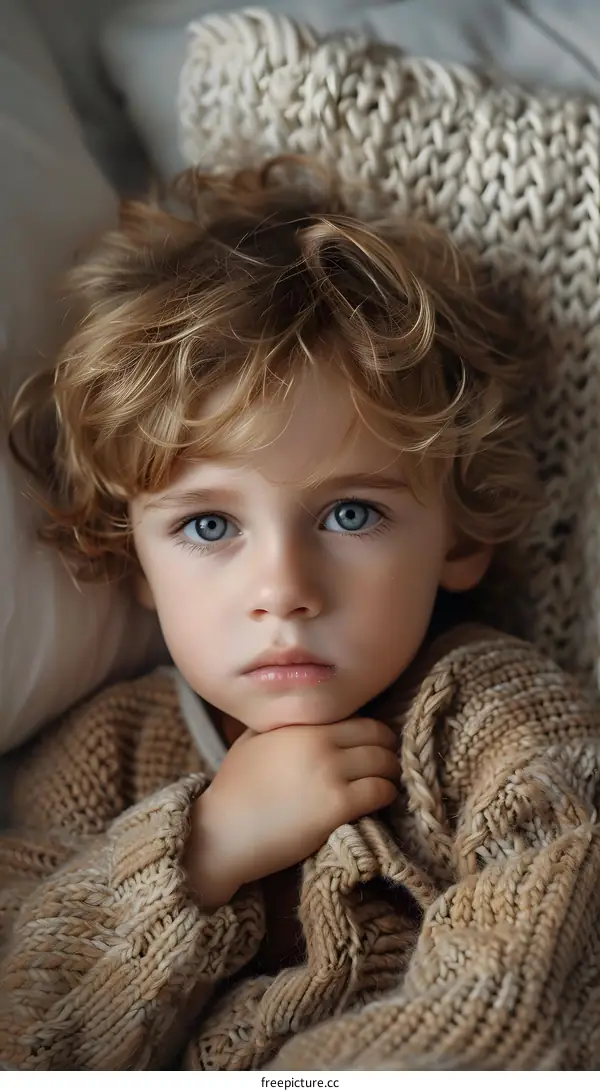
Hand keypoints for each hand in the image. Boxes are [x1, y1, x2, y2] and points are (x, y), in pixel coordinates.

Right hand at [185, 718, 399, 908]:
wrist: (222, 832)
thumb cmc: (233, 788)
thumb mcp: (252, 740)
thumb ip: (280, 723)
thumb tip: (299, 715)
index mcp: (301, 724)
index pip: (356, 717)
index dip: (370, 732)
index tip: (372, 744)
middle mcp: (319, 742)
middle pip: (377, 736)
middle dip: (386, 749)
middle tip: (386, 763)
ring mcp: (329, 772)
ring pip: (384, 763)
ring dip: (390, 772)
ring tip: (385, 782)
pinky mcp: (337, 805)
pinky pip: (380, 791)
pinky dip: (386, 794)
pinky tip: (381, 799)